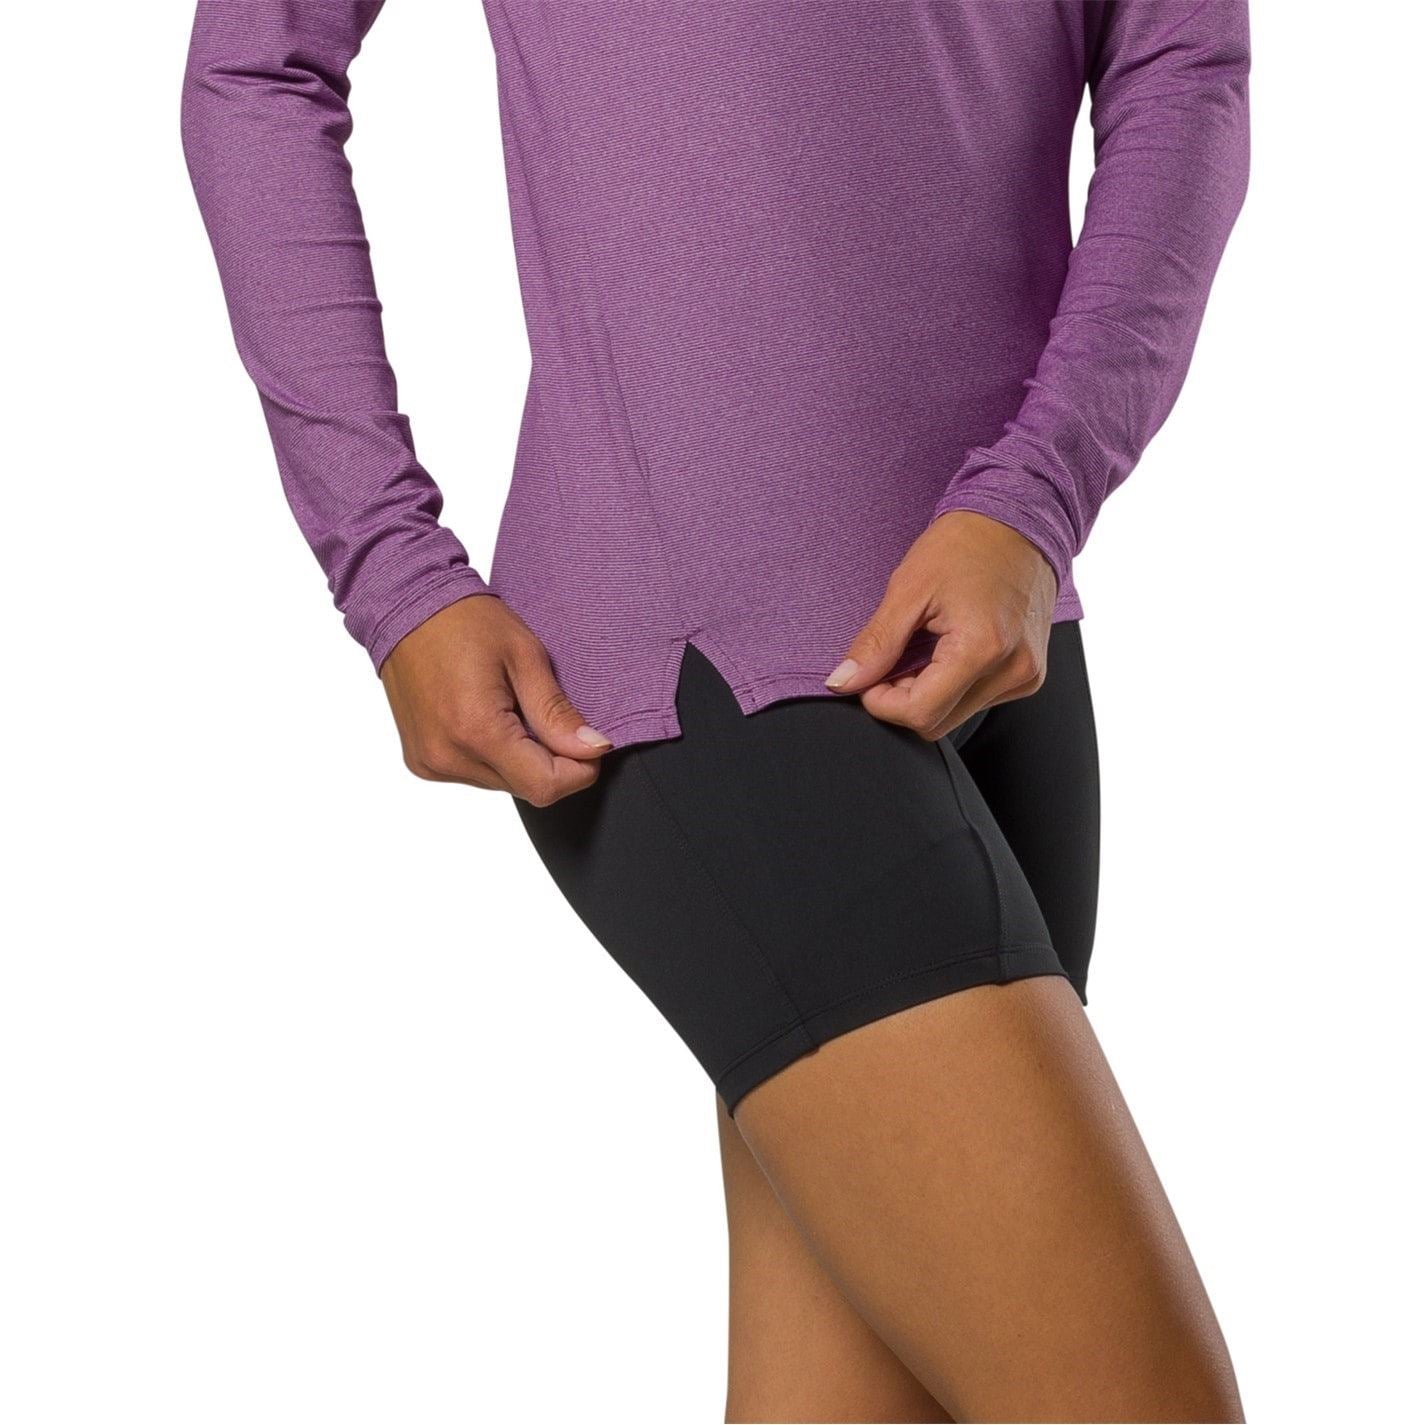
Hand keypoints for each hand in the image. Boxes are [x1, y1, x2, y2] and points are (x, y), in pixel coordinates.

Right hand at [380, 595, 612, 803]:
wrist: (407, 607)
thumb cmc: (465, 622)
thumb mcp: (526, 657)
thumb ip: (557, 713)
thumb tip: (593, 749)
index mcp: (475, 730)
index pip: (544, 786)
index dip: (578, 772)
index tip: (588, 745)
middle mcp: (448, 756)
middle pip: (525, 788)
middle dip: (550, 761)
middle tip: (546, 713)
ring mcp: (431, 763)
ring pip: (503, 784)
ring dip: (521, 758)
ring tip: (510, 708)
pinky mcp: (422, 763)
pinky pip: (476, 775)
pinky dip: (493, 755)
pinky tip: (487, 717)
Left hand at [825, 511, 1057, 739]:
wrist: (1019, 519)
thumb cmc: (965, 544)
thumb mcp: (909, 588)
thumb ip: (876, 643)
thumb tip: (843, 682)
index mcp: (984, 648)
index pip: (920, 713)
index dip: (882, 702)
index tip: (869, 675)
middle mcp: (1013, 670)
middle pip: (936, 722)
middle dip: (903, 698)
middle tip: (895, 656)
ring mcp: (1025, 675)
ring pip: (954, 716)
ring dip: (927, 692)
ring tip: (925, 645)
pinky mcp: (1028, 674)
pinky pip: (976, 700)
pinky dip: (951, 684)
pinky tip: (948, 648)